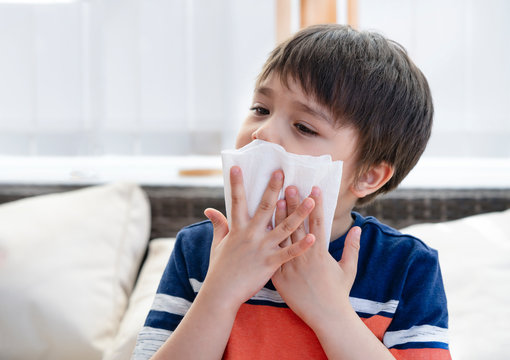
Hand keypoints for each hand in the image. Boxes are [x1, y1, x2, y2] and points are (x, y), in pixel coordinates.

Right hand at [202, 166, 316, 311]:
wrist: (221, 293)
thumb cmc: (219, 269)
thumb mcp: (217, 244)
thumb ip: (218, 225)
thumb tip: (209, 210)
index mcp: (237, 229)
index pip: (236, 201)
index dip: (236, 183)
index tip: (237, 166)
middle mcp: (250, 235)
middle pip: (265, 208)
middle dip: (274, 188)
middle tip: (282, 172)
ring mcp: (261, 248)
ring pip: (284, 227)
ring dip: (299, 213)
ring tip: (312, 200)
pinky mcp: (270, 263)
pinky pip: (289, 253)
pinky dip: (301, 245)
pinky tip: (314, 237)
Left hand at [271, 186, 360, 329]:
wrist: (327, 317)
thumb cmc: (339, 293)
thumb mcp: (349, 269)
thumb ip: (353, 247)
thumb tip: (358, 228)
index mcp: (320, 252)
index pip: (318, 223)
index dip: (316, 204)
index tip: (313, 188)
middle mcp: (304, 256)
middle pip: (298, 225)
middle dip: (294, 204)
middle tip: (289, 186)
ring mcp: (290, 266)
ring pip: (282, 237)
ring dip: (278, 218)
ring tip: (275, 200)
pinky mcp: (280, 277)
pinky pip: (271, 257)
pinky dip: (266, 243)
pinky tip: (261, 230)